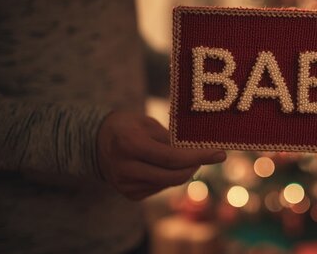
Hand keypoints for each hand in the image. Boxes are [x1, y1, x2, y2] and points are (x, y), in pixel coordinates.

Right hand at [97, 111, 226, 199]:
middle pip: (174, 175)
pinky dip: (170, 176)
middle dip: (197, 165)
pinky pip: (161, 187)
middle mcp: (126, 168)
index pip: (173, 157)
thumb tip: (199, 148)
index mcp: (129, 145)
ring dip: (185, 170)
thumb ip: (170, 137)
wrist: (96, 143)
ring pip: (170, 182)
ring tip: (189, 156)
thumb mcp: (146, 122)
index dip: (199, 156)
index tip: (220, 153)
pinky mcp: (130, 195)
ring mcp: (126, 185)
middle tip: (210, 154)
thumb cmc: (127, 126)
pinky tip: (167, 165)